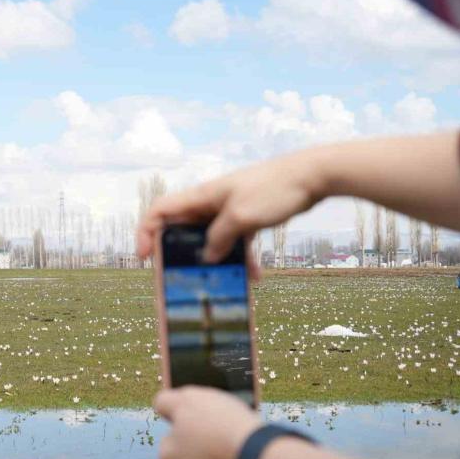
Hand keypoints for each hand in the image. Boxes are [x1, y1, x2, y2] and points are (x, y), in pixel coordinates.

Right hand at [136, 152, 323, 262]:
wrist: (314, 175)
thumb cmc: (274, 189)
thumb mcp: (241, 218)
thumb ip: (220, 239)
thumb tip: (207, 257)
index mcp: (201, 197)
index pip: (160, 211)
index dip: (146, 232)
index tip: (146, 256)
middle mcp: (210, 204)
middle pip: (183, 230)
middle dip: (181, 254)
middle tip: (182, 276)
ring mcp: (229, 211)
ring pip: (211, 240)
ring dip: (215, 262)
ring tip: (220, 283)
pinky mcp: (247, 218)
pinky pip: (235, 242)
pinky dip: (241, 259)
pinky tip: (254, 276)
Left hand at [153, 386, 262, 458]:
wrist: (257, 455)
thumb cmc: (218, 424)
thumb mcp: (187, 399)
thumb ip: (166, 401)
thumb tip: (160, 404)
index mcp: (168, 457)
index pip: (170, 439)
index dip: (186, 425)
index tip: (202, 418)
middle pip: (191, 457)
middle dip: (203, 446)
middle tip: (220, 429)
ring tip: (237, 442)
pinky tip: (248, 458)